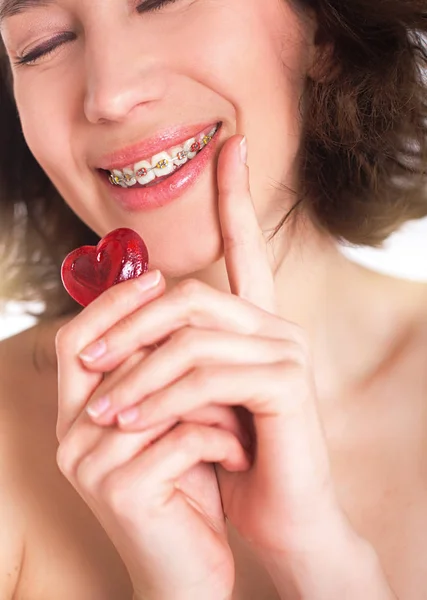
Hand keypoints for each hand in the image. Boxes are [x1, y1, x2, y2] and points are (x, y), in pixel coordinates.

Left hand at [76, 135, 347, 569]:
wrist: (280, 514)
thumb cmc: (231, 455)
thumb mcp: (192, 399)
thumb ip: (172, 355)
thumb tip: (119, 324)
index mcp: (255, 320)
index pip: (247, 245)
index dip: (237, 194)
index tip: (230, 145)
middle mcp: (275, 324)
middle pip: (189, 296)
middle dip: (130, 324)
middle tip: (86, 357)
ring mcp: (286, 349)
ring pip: (192, 334)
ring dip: (137, 370)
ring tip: (100, 410)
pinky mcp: (287, 383)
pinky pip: (208, 375)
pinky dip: (162, 398)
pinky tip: (133, 422)